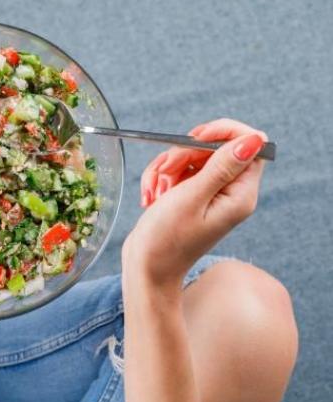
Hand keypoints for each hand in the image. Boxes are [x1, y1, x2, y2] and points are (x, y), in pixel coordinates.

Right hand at [122, 119, 267, 291]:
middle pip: (214, 148)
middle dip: (183, 153)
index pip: (250, 144)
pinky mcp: (192, 196)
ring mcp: (210, 194)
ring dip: (166, 167)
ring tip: (155, 191)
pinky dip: (160, 177)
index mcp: (240, 195)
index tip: (194, 137)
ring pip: (191, 157)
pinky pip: (178, 170)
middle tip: (165, 171)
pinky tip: (151, 195)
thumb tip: (254, 139)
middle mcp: (230, 193)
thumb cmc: (167, 240)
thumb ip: (222, 166)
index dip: (222, 133)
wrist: (146, 268)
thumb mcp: (191, 198)